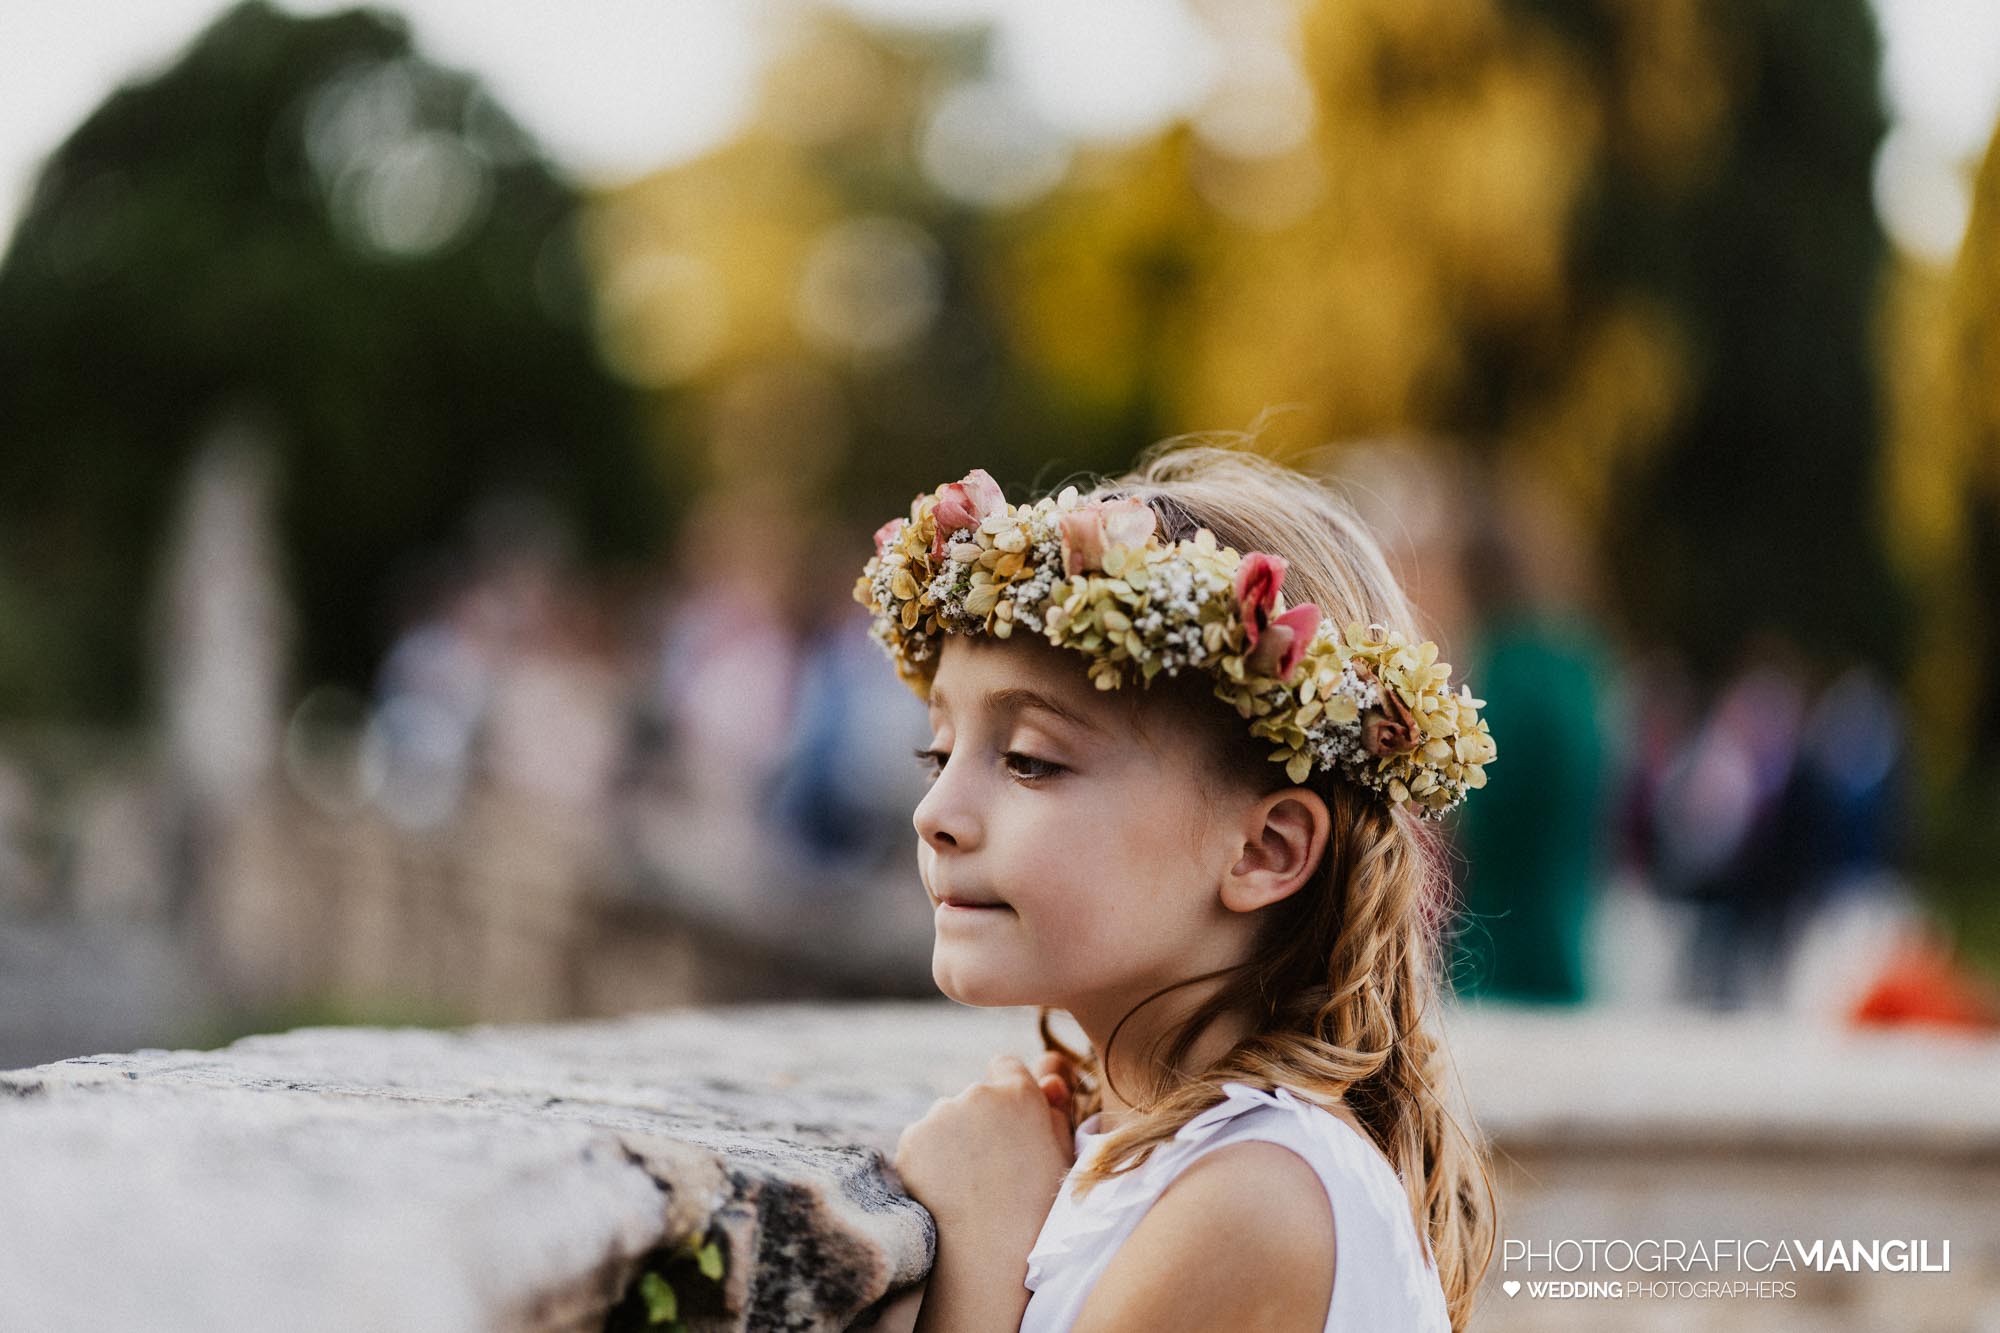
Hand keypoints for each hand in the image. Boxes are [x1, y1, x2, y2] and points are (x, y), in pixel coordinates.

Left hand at [894, 1054, 1079, 1240]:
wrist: (989, 1255)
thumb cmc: (1038, 1211)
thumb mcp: (1062, 1157)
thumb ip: (1054, 1110)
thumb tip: (1046, 1078)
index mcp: (1019, 1093)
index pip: (1006, 1066)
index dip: (1009, 1093)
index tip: (1009, 1122)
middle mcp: (977, 1093)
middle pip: (975, 1095)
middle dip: (980, 1119)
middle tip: (991, 1166)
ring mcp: (939, 1114)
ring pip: (946, 1118)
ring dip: (953, 1139)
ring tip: (968, 1185)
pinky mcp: (911, 1139)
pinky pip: (922, 1141)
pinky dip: (929, 1159)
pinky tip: (946, 1190)